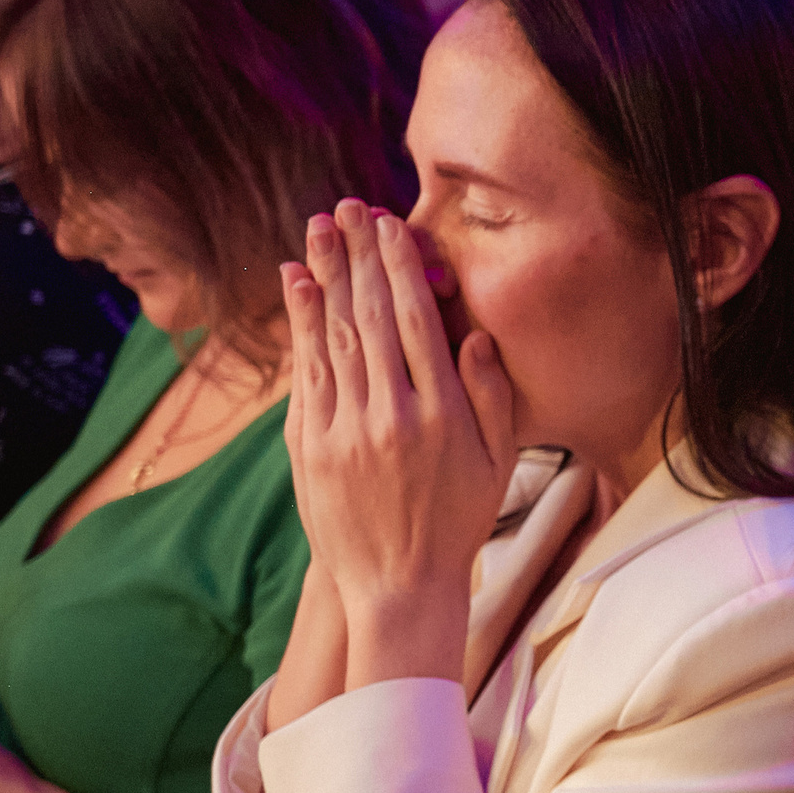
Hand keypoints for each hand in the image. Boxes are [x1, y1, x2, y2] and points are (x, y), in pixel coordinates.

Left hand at [282, 200, 515, 686]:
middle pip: (370, 316)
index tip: (390, 226)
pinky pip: (306, 371)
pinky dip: (299, 323)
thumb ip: (491, 396)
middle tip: (349, 207)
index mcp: (443, 415)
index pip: (415, 322)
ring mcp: (345, 430)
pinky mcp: (312, 446)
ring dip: (325, 275)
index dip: (400, 267)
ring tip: (320, 228)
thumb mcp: (497, 462)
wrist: (398, 585)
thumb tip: (476, 334)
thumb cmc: (456, 522)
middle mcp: (391, 416)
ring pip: (333, 335)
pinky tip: (296, 283)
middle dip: (359, 256)